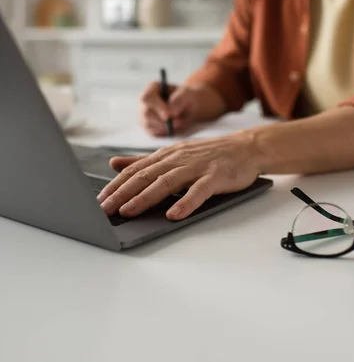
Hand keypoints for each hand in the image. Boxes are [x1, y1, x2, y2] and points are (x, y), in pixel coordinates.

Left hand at [97, 132, 261, 220]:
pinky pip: (199, 190)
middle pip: (145, 176)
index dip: (115, 185)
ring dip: (146, 197)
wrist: (247, 147)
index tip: (98, 201)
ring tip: (129, 211)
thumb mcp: (174, 154)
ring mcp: (197, 167)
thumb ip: (143, 160)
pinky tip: (174, 214)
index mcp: (166, 155)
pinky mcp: (216, 176)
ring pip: (166, 182)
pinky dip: (186, 202)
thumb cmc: (209, 154)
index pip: (135, 170)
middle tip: (104, 209)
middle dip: (123, 193)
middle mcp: (178, 159)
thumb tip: (114, 163)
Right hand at [139, 82, 201, 136]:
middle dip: (162, 121)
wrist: (191, 108)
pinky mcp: (149, 127)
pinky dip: (166, 132)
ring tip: (181, 123)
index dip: (157, 107)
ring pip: (149, 125)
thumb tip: (172, 113)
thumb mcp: (188, 96)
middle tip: (178, 124)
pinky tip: (175, 127)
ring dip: (166, 127)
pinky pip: (154, 133)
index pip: (147, 98)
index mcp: (152, 88)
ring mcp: (144, 115)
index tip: (169, 116)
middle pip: (146, 114)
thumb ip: (180, 101)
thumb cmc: (189, 99)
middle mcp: (145, 102)